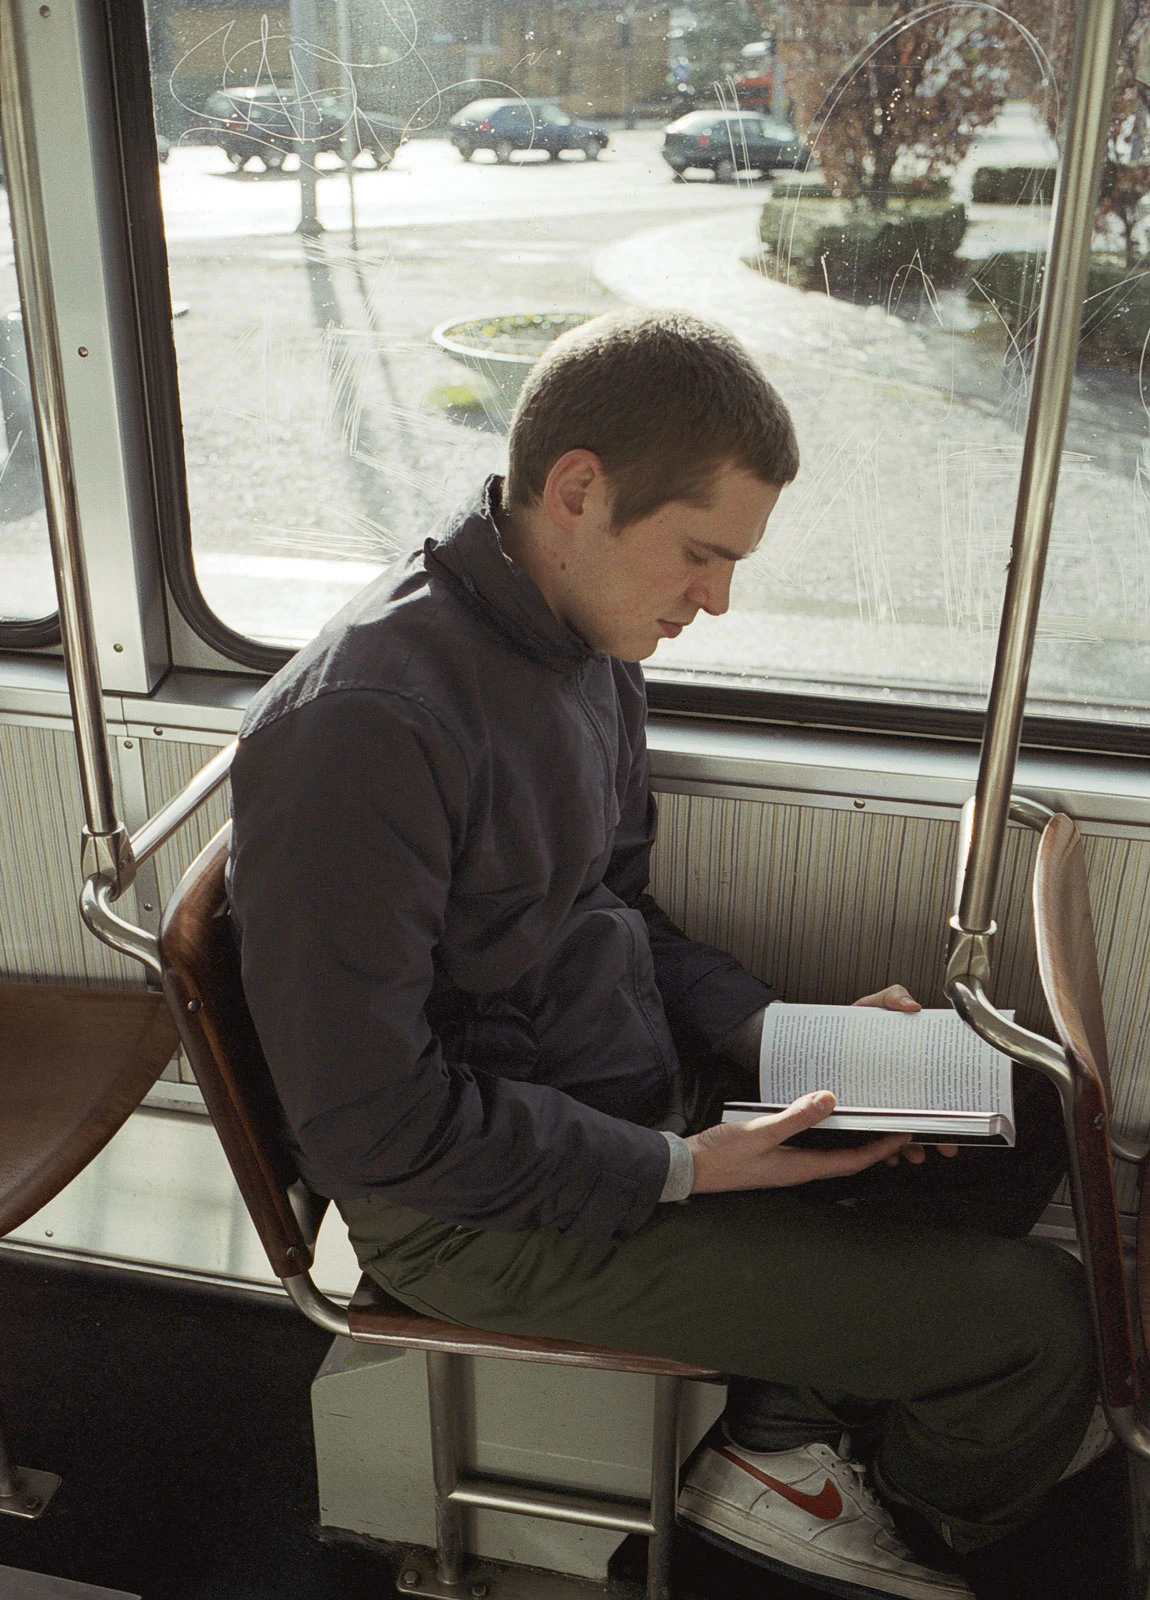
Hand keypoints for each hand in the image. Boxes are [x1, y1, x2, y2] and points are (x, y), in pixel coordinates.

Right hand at [686, 1092, 911, 1192]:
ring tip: (867, 1120)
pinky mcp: (774, 1157)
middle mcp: (798, 1169)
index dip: (880, 1149)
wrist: (690, 1168)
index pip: (852, 1161)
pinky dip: (825, 1134)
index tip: (902, 1134)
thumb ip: (796, 1116)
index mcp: (801, 1167)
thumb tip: (830, 1100)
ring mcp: (786, 1164)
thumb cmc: (722, 1155)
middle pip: (846, 1159)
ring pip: (829, 1153)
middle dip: (873, 1145)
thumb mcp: (761, 1131)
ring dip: (850, 1140)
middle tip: (892, 1125)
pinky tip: (821, 1118)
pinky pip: (810, 1147)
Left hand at [852, 983, 957, 1163]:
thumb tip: (912, 1006)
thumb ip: (890, 998)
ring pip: (902, 1129)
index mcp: (904, 1063)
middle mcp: (895, 1085)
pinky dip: (884, 1149)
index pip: (933, 1084)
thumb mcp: (869, 1008)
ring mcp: (877, 1101)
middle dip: (938, 1132)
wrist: (813, 1040)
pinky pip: (875, 1136)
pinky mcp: (858, 1113)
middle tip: (944, 1144)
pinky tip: (889, 1154)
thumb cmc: (847, 1026)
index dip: (949, 1103)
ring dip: (913, 1145)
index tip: (955, 1119)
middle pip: (923, 1112)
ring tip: (915, 1153)